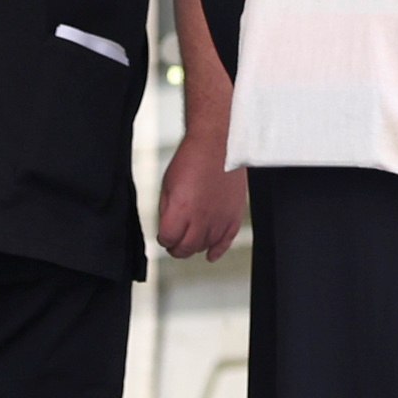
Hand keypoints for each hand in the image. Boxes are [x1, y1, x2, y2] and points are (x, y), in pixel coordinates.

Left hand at [157, 136, 245, 260]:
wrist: (217, 143)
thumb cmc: (192, 159)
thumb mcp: (167, 184)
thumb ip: (166, 210)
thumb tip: (167, 227)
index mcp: (181, 210)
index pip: (168, 239)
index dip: (163, 239)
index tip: (164, 236)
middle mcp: (201, 218)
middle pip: (186, 248)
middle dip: (177, 248)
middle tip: (175, 244)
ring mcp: (220, 218)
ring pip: (205, 246)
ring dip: (195, 246)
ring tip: (191, 240)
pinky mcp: (234, 215)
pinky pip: (227, 241)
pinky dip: (218, 250)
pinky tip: (211, 255)